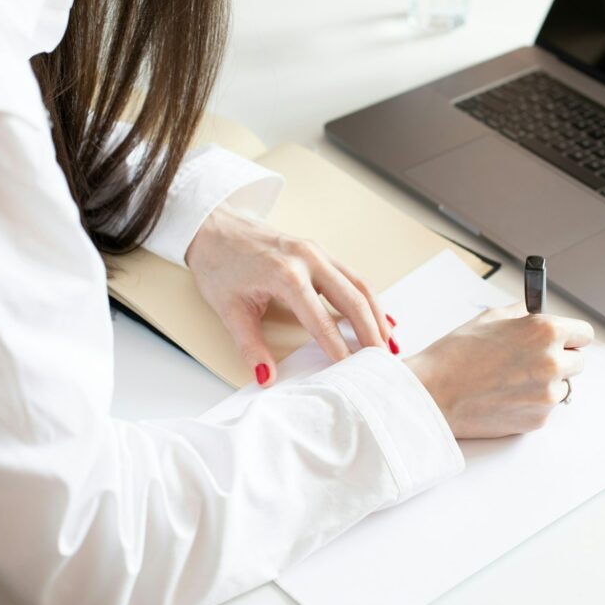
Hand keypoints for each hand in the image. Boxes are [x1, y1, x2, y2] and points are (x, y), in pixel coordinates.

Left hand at [186, 205, 394, 386]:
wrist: (213, 227)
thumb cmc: (219, 265)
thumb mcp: (229, 310)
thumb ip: (250, 346)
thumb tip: (266, 377)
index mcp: (286, 275)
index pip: (321, 320)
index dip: (338, 348)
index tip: (350, 370)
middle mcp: (308, 259)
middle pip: (353, 299)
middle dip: (371, 332)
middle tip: (383, 359)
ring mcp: (318, 251)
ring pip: (360, 284)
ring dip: (378, 314)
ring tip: (390, 342)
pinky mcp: (321, 251)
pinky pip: (353, 275)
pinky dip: (369, 298)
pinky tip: (381, 317)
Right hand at [404, 304, 593, 437]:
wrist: (434, 394)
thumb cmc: (456, 355)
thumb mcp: (490, 319)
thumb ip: (521, 314)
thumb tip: (534, 312)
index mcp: (545, 331)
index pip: (585, 333)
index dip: (572, 335)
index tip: (565, 338)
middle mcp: (553, 363)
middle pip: (579, 361)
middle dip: (561, 358)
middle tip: (534, 359)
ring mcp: (548, 395)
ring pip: (563, 386)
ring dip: (548, 382)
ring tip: (513, 379)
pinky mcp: (538, 419)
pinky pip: (546, 406)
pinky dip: (532, 402)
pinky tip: (506, 395)